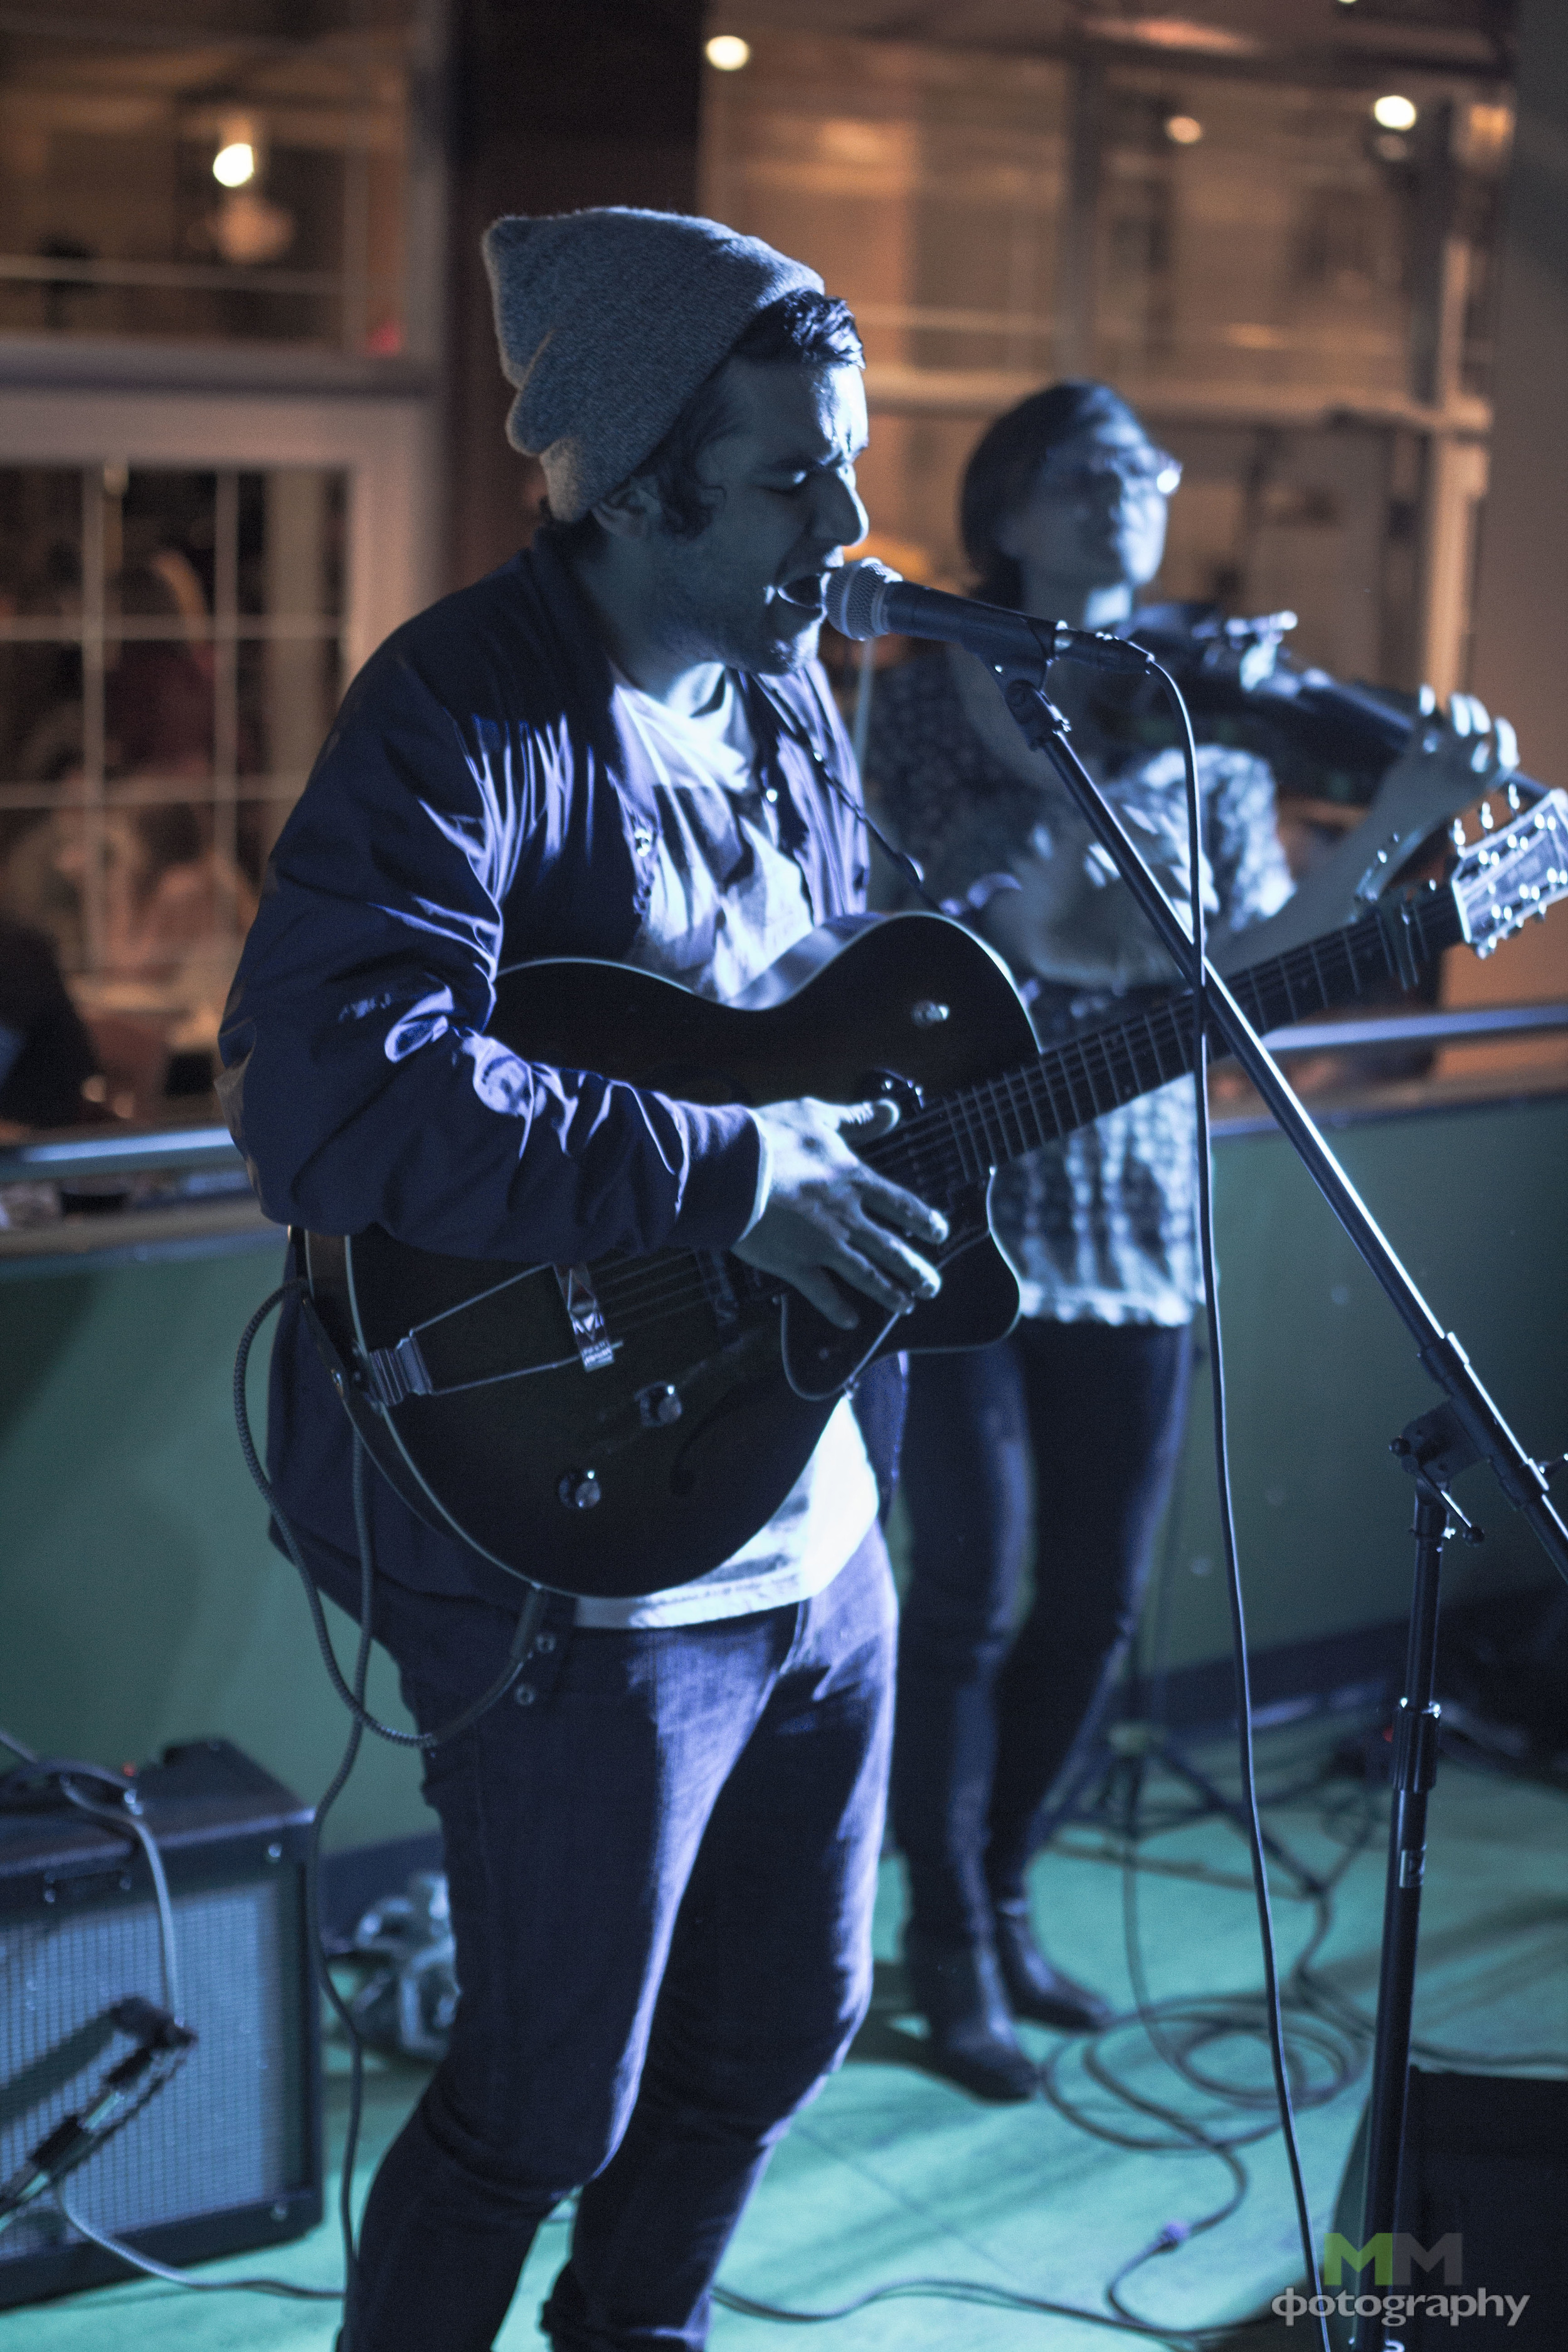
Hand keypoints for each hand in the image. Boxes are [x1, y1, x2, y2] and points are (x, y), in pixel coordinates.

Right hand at [733, 1097, 947, 1330]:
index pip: (900, 1203)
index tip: (940, 1234)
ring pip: (866, 1274)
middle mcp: (846, 1216)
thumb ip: (857, 1118)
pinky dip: (837, 1309)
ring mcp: (822, 1243)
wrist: (730, 1168)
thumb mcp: (818, 1116)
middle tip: (933, 1286)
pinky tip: (851, 1322)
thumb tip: (893, 1109)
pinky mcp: (793, 1262)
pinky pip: (821, 1292)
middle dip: (915, 1268)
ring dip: (889, 1292)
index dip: (923, 1220)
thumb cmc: (770, 1137)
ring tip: (907, 1305)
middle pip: (890, 1247)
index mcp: (853, 1180)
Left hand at [1353, 691, 1518, 900]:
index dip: (1506, 737)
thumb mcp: (1464, 789)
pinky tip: (1423, 691)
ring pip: (1455, 726)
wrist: (1398, 823)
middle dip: (1475, 709)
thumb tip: (1505, 747)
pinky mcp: (1412, 763)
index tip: (1497, 722)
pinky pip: (1421, 726)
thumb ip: (1481, 768)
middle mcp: (1459, 778)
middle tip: (1465, 702)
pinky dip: (1423, 703)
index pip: (1503, 760)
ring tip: (1453, 698)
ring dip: (1458, 704)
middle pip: (1478, 732)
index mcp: (1476, 786)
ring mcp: (1435, 771)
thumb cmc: (1435, 800)